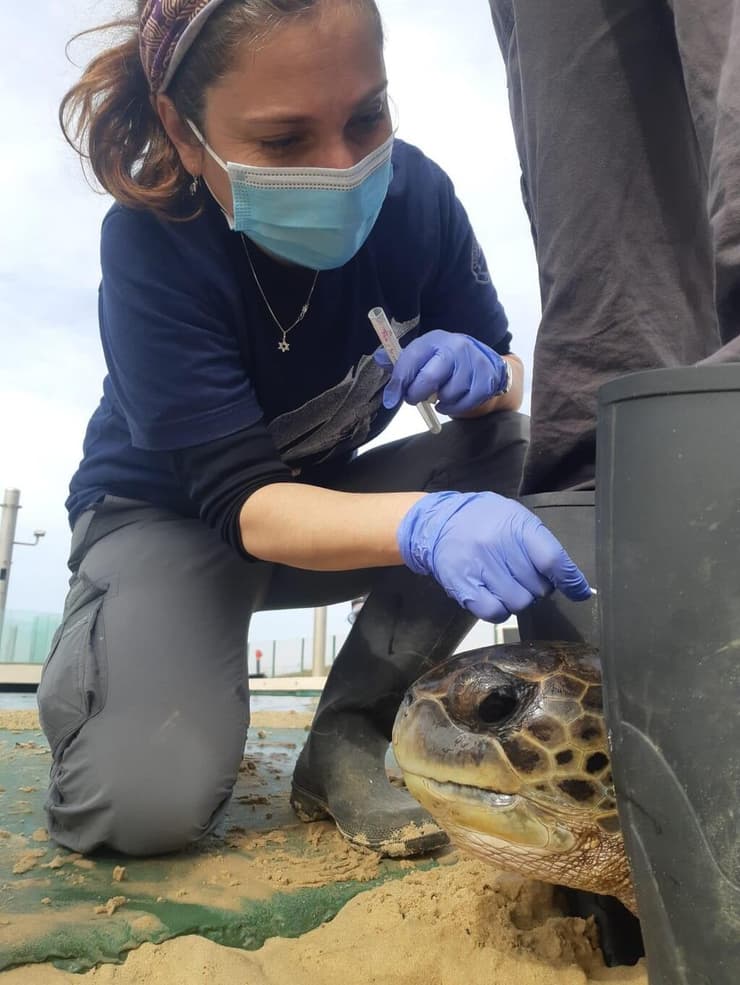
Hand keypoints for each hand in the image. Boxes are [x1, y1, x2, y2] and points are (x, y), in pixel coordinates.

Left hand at [373, 330, 508, 415]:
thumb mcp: (424, 355)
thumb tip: (379, 359)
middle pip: (430, 378)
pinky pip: (464, 403)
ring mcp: (473, 363)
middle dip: (416, 394)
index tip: (391, 399)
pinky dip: (453, 408)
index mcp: (434, 340)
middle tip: (413, 399)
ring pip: (448, 394)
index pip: (412, 358)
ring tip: (438, 395)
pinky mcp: (486, 380)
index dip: (399, 380)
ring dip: (438, 401)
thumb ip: (401, 361)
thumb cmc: (445, 360)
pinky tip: (450, 401)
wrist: (484, 362)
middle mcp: (455, 347)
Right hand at [397, 491, 591, 622]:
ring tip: (507, 583)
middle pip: (539, 587)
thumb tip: (567, 576)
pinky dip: (500, 609)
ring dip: (520, 598)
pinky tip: (495, 596)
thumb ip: (539, 543)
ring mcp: (480, 568)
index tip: (580, 592)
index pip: (553, 559)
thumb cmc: (482, 519)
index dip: (571, 580)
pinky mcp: (463, 587)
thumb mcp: (513, 517)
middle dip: (539, 586)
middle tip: (525, 576)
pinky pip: (495, 613)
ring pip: (520, 603)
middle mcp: (498, 547)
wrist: (437, 522)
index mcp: (516, 526)